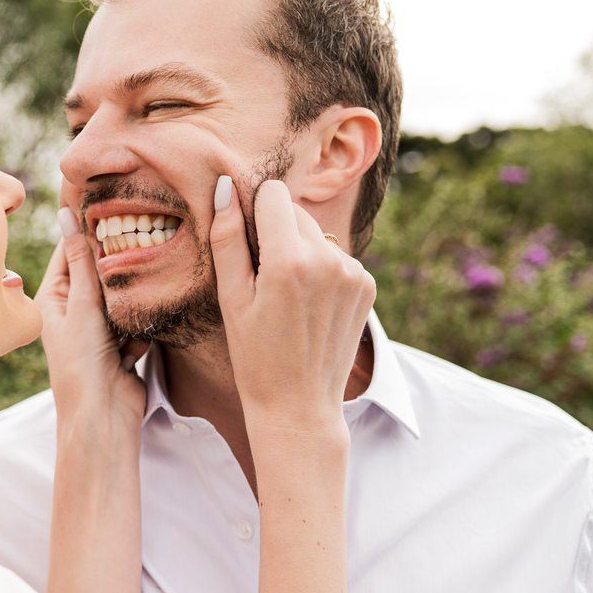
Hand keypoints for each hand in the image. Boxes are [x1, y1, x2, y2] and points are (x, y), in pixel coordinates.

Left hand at [34, 208, 147, 425]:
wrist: (102, 415)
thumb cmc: (80, 363)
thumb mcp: (80, 304)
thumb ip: (81, 259)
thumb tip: (65, 213)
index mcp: (52, 300)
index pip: (69, 254)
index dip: (87, 232)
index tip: (109, 207)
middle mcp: (74, 313)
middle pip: (99, 275)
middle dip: (116, 266)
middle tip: (137, 242)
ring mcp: (99, 331)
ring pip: (121, 298)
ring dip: (131, 297)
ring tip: (140, 289)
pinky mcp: (121, 348)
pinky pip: (135, 323)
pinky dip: (140, 326)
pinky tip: (140, 333)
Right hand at [209, 176, 374, 432]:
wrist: (299, 405)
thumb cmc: (255, 356)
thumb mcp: (231, 298)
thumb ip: (227, 238)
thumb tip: (225, 187)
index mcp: (290, 261)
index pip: (275, 193)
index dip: (256, 211)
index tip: (248, 242)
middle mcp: (329, 260)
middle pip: (296, 212)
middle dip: (277, 233)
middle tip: (265, 281)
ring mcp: (354, 273)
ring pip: (317, 234)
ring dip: (301, 251)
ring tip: (288, 297)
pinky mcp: (367, 285)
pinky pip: (337, 256)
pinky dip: (323, 270)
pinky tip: (311, 306)